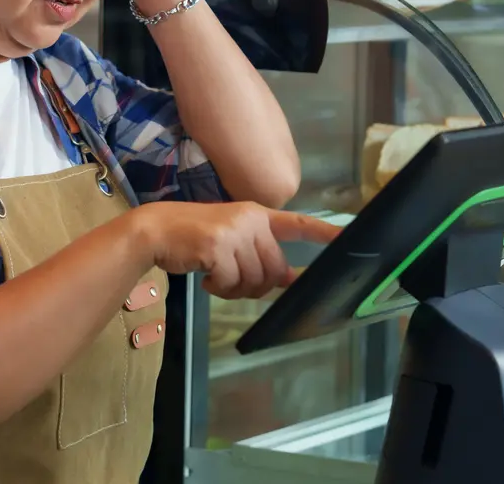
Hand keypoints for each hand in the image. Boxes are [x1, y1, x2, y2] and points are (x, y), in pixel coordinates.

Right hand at [130, 201, 340, 299]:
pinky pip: (231, 283)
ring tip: (215, 278)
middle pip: (275, 270)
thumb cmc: (192, 236)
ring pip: (254, 280)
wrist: (155, 230)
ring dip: (234, 289)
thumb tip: (287, 280)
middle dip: (256, 285)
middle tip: (232, 282)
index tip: (347, 237)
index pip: (298, 224)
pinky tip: (204, 277)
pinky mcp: (218, 247)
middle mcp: (251, 220)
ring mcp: (234, 232)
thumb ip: (259, 254)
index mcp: (258, 214)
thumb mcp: (231, 238)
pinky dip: (218, 289)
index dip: (324, 233)